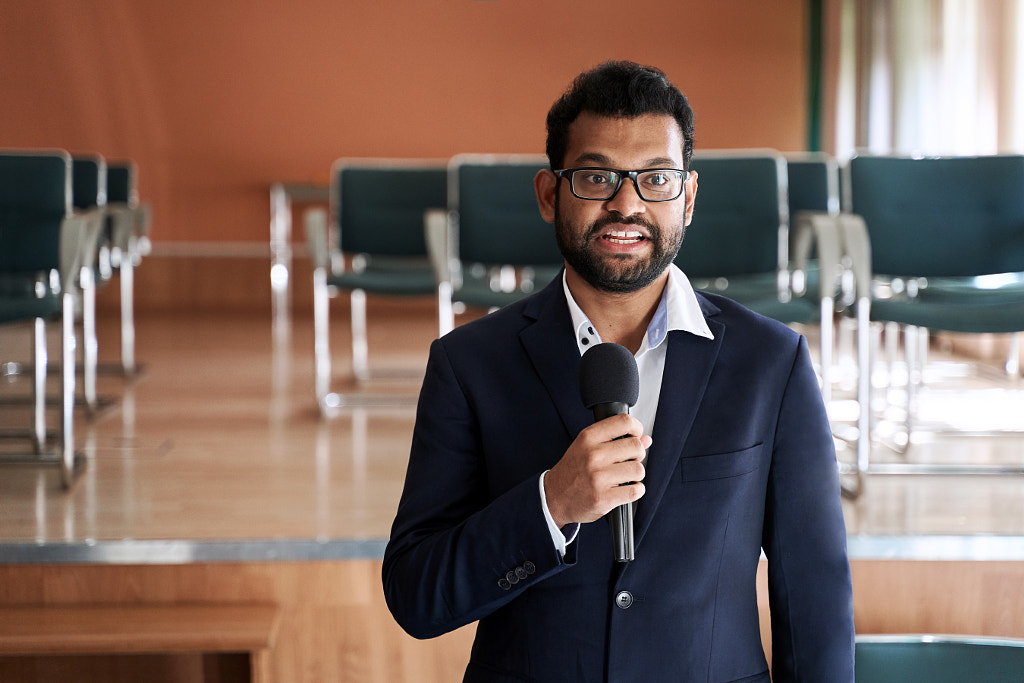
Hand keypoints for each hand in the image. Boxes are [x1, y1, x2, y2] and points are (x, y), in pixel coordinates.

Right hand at [544, 413, 650, 527]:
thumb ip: (615, 440)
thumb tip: (646, 439)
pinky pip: (636, 490)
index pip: (624, 422)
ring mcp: (598, 478)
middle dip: (638, 455)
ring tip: (625, 477)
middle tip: (629, 460)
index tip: (636, 435)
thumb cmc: (572, 470)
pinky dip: (636, 490)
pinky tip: (626, 489)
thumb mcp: (587, 447)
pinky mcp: (603, 498)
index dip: (636, 428)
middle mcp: (593, 455)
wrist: (554, 496)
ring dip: (636, 475)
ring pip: (638, 470)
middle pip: (636, 447)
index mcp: (588, 438)